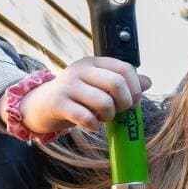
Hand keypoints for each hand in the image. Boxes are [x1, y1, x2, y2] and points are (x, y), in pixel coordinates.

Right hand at [20, 57, 151, 132]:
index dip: (135, 88)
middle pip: (117, 84)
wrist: (39, 105)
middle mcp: (81, 70)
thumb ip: (123, 83)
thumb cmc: (77, 97)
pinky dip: (93, 125)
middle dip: (124, 103)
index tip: (132, 101)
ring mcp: (68, 85)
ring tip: (101, 117)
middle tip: (118, 111)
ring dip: (108, 116)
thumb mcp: (99, 86)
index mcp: (94, 63)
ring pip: (104, 102)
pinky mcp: (58, 103)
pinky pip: (86, 117)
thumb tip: (148, 82)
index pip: (125, 69)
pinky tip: (89, 124)